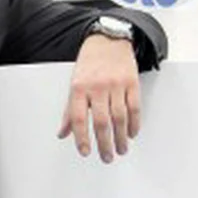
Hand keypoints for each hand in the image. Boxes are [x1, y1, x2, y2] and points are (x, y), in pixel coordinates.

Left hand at [58, 34, 141, 162]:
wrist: (108, 40)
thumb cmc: (89, 65)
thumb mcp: (73, 85)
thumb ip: (69, 111)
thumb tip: (62, 133)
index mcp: (79, 88)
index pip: (79, 118)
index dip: (81, 138)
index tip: (85, 152)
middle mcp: (97, 87)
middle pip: (102, 122)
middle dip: (105, 143)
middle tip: (107, 157)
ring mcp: (116, 84)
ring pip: (120, 117)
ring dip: (121, 138)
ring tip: (121, 150)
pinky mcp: (132, 82)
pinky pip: (135, 107)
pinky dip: (134, 124)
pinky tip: (132, 134)